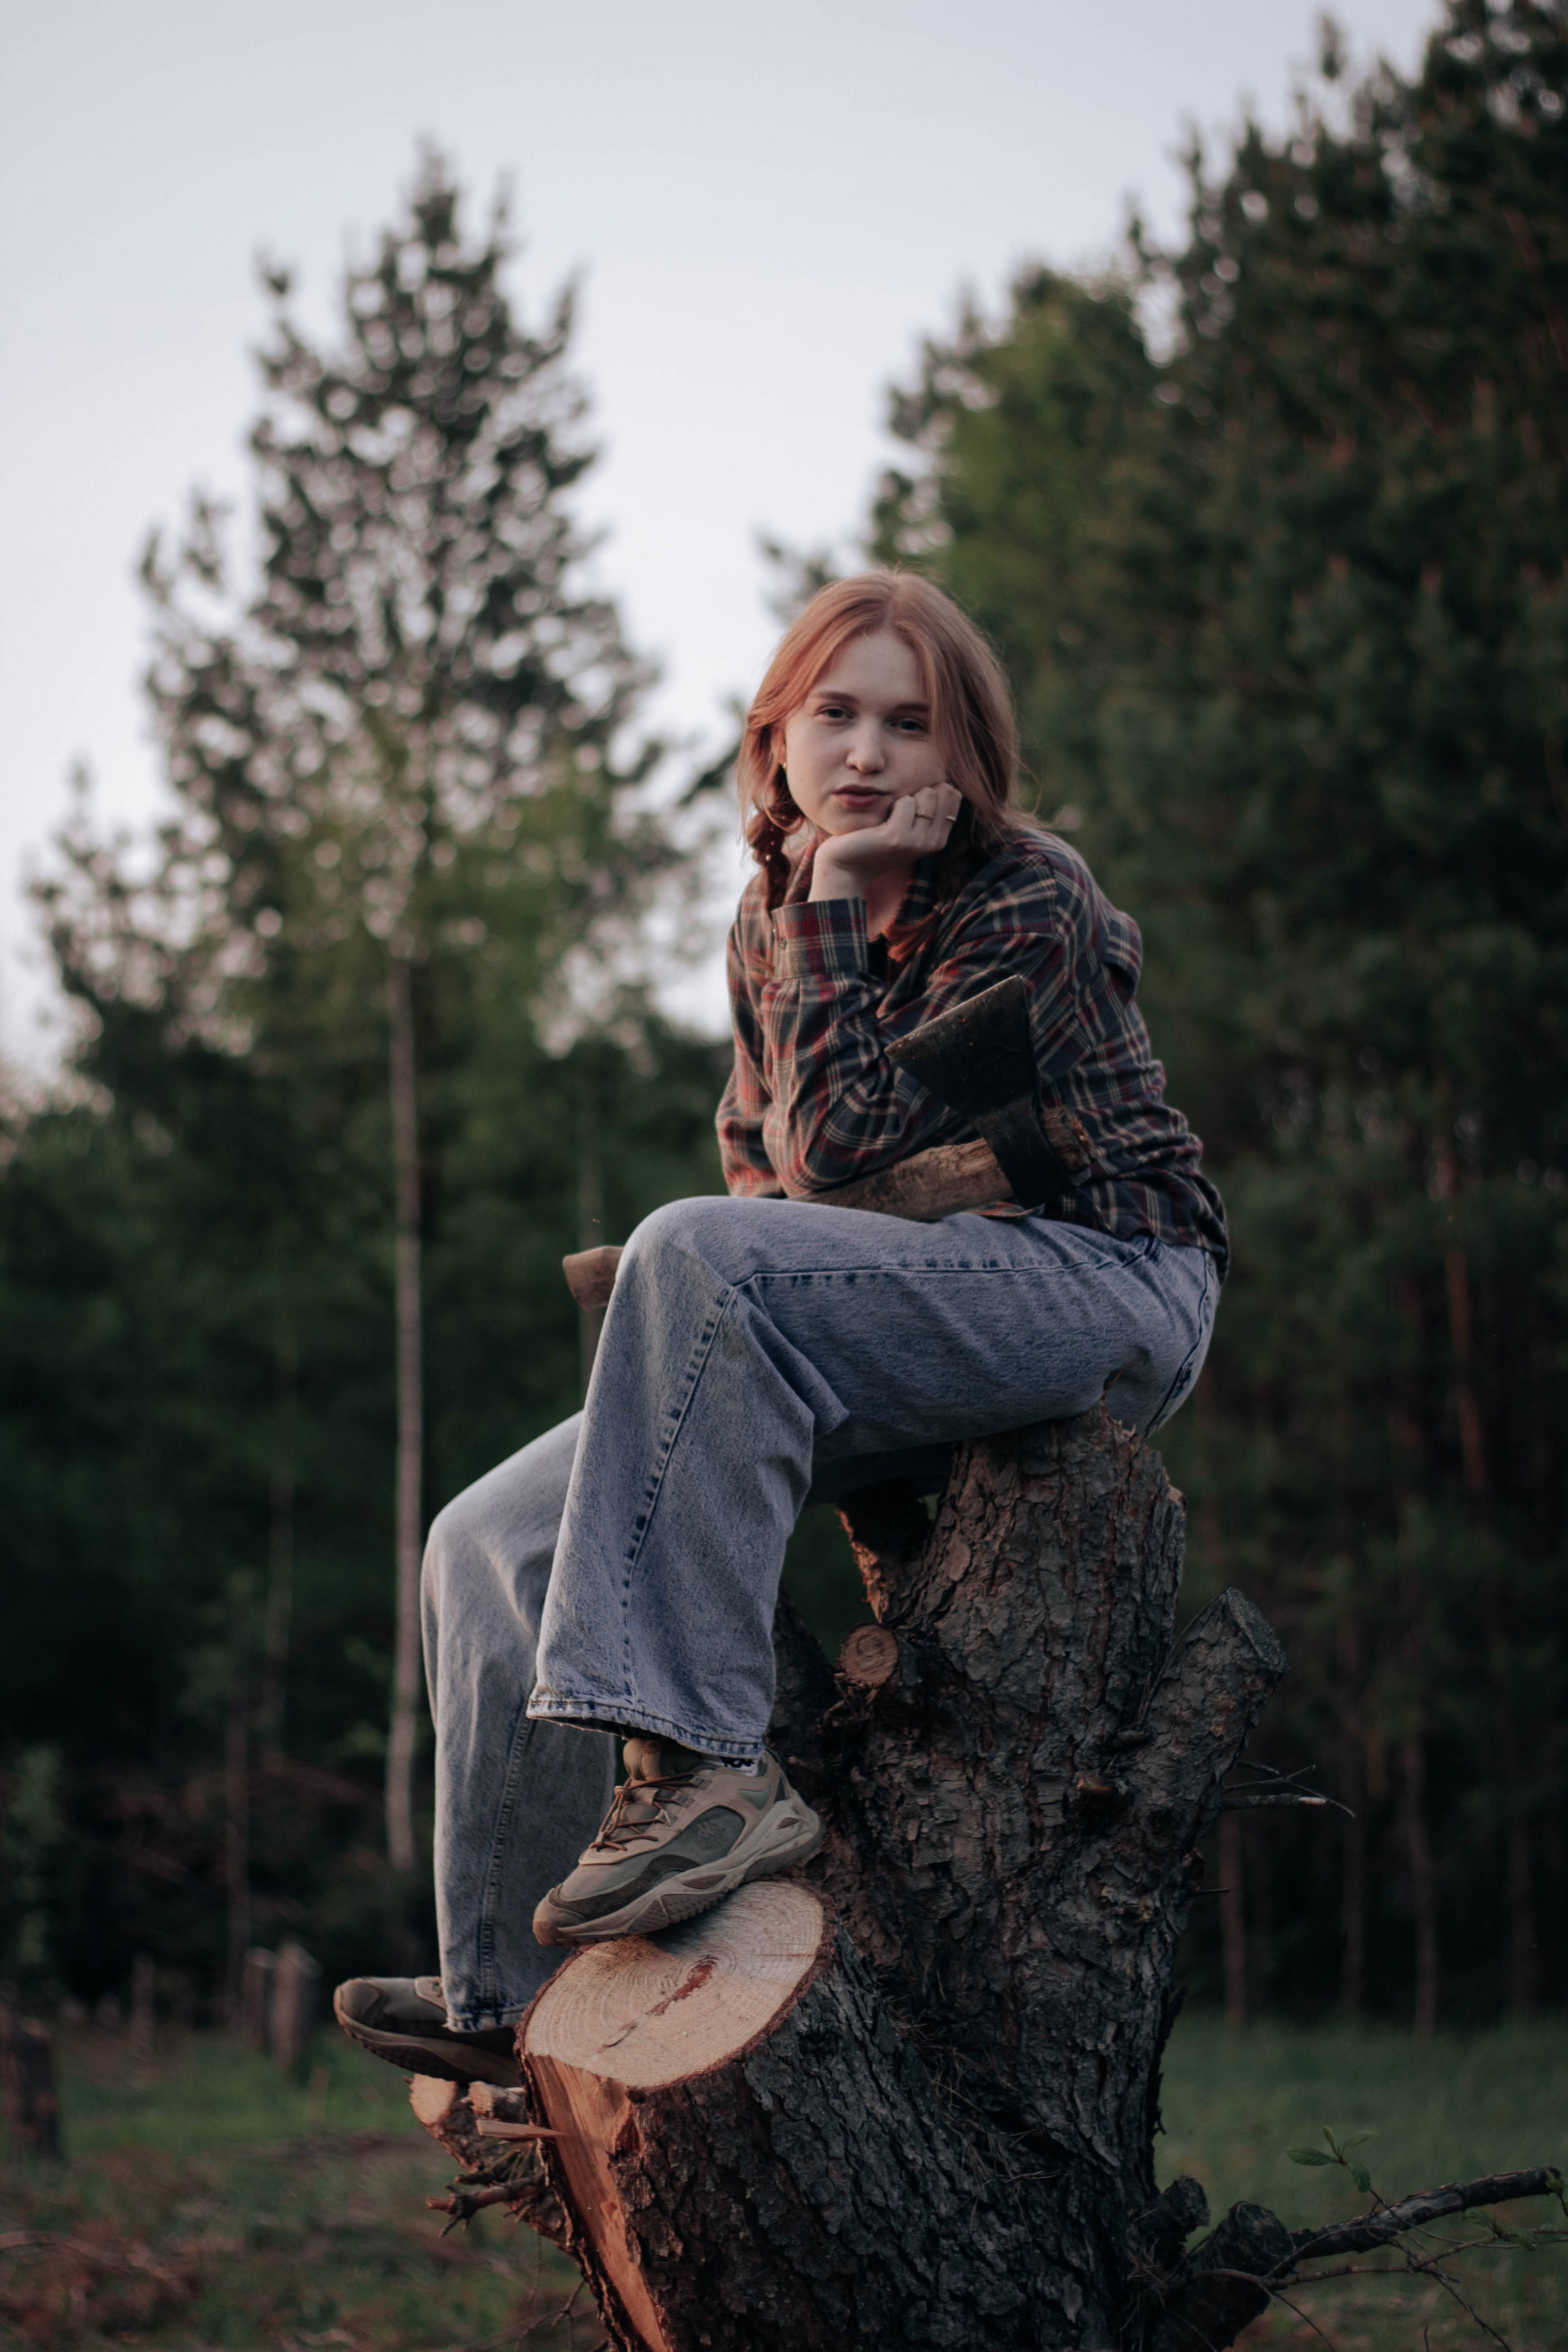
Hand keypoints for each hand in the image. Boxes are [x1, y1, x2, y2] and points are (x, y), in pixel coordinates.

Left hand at [809, 782, 962, 901]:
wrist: (846, 867)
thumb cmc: (874, 842)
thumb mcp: (907, 828)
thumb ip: (928, 811)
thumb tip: (945, 784)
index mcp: (938, 839)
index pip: (953, 795)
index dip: (933, 788)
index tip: (912, 804)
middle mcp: (933, 842)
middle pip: (942, 791)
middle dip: (919, 791)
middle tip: (898, 812)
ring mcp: (917, 841)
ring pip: (926, 795)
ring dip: (905, 797)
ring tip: (889, 818)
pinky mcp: (897, 838)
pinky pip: (905, 802)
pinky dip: (891, 804)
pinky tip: (880, 822)